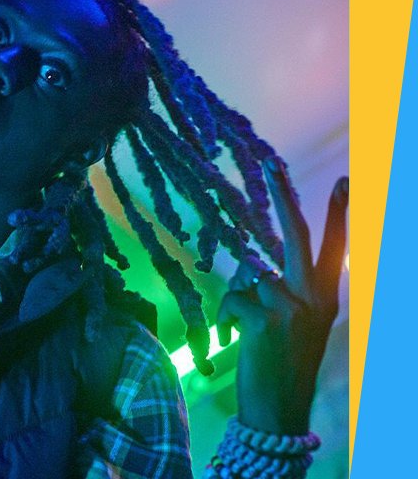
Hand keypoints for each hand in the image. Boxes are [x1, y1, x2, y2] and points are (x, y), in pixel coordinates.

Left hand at [216, 159, 347, 434]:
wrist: (279, 410)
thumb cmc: (283, 364)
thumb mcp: (297, 325)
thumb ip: (285, 291)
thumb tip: (256, 266)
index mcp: (326, 297)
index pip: (335, 247)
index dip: (340, 213)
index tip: (347, 179)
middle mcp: (313, 297)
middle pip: (296, 235)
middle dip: (281, 196)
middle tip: (270, 163)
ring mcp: (290, 308)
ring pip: (249, 273)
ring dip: (239, 296)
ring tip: (248, 328)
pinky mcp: (264, 321)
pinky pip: (232, 298)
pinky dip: (227, 315)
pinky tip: (236, 337)